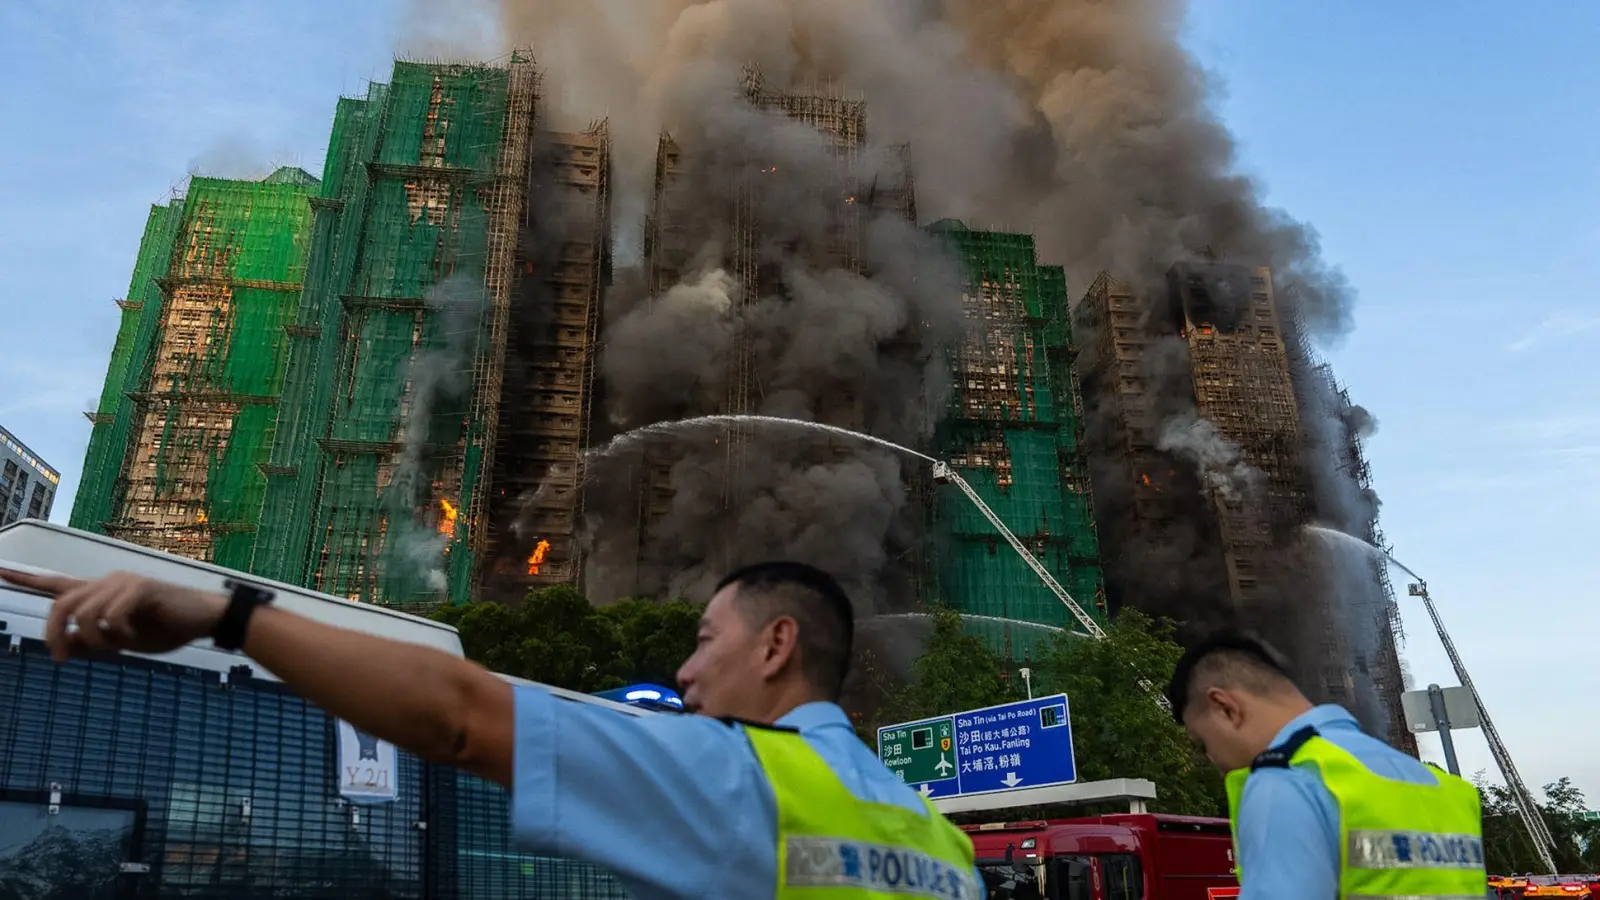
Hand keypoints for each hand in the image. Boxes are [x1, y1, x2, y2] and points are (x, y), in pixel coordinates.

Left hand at [0, 569, 227, 661]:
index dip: (25, 579)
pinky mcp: (140, 588)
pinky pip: (111, 617)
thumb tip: (62, 646)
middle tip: (60, 659)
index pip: (55, 584)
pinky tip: (136, 639)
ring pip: (85, 615)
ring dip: (98, 641)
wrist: (204, 620)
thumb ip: (91, 642)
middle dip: (54, 634)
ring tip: (119, 649)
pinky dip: (120, 636)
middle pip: (61, 605)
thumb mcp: (122, 642)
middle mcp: (107, 581)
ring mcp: (123, 582)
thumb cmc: (165, 629)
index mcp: (101, 593)